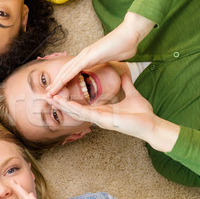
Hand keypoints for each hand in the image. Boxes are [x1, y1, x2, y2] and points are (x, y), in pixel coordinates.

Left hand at [47, 12, 153, 95]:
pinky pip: (74, 68)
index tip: (58, 90)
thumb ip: (110, 62)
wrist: (131, 33)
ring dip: (57, 82)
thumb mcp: (115, 58)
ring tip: (49, 93)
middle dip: (56, 83)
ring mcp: (85, 54)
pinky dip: (65, 77)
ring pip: (67, 70)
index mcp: (89, 57)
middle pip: (66, 71)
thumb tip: (113, 65)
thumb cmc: (125, 44)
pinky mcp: (89, 55)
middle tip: (48, 94)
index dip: (64, 81)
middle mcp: (84, 56)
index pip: (72, 71)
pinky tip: (59, 84)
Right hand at [49, 73, 178, 151]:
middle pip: (75, 109)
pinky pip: (87, 114)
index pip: (82, 104)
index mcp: (102, 110)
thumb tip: (124, 74)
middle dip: (61, 103)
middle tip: (47, 96)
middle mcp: (98, 116)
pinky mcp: (105, 121)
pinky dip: (76, 109)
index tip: (59, 91)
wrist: (151, 125)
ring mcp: (100, 120)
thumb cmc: (142, 114)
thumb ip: (126, 85)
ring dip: (64, 106)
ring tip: (51, 99)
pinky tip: (66, 104)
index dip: (70, 99)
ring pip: (77, 112)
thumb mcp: (132, 94)